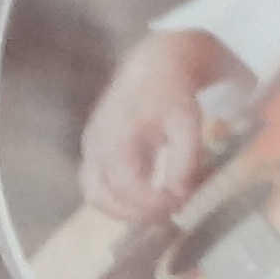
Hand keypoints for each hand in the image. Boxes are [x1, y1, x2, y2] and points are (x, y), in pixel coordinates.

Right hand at [76, 32, 231, 226]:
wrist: (156, 66)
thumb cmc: (173, 94)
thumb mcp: (188, 124)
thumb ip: (185, 161)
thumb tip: (180, 194)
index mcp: (116, 138)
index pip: (125, 186)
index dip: (151, 202)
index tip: (180, 202)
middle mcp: (96, 146)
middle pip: (101, 197)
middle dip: (136, 212)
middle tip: (170, 210)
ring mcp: (91, 148)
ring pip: (94, 194)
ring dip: (123, 209)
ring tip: (159, 207)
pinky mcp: (95, 150)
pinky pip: (98, 184)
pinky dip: (120, 197)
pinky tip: (152, 194)